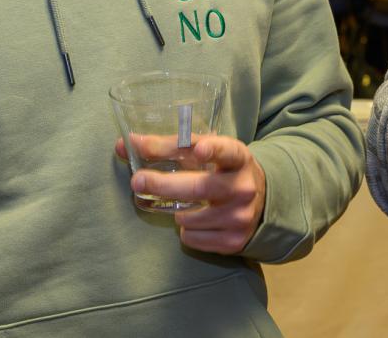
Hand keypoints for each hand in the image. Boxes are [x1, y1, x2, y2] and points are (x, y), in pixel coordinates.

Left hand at [115, 134, 266, 254]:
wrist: (261, 203)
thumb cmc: (222, 171)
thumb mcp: (206, 153)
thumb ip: (169, 147)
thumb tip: (126, 144)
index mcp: (238, 158)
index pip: (226, 151)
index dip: (213, 150)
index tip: (199, 150)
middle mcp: (243, 187)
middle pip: (198, 188)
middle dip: (163, 184)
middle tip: (138, 181)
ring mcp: (240, 216)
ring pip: (188, 217)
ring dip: (177, 212)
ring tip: (187, 205)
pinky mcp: (233, 241)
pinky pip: (192, 238)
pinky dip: (187, 230)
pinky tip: (199, 222)